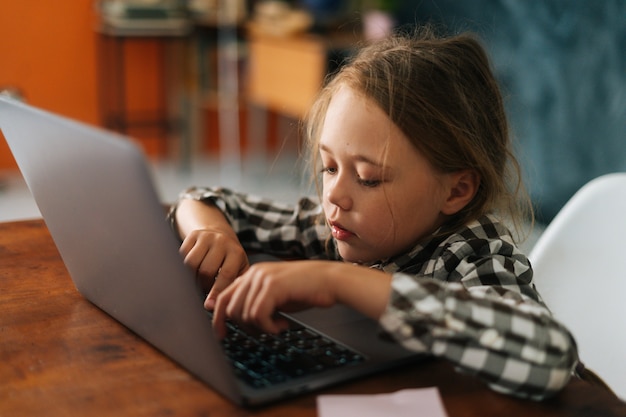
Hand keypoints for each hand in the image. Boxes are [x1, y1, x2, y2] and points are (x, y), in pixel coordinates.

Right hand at [179, 227, 248, 305]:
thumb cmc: (231, 260)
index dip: (216, 292)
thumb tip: (221, 307)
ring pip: (191, 263)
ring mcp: (207, 236)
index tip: (209, 306)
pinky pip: (182, 255)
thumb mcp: (239, 270)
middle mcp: (222, 241)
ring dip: (191, 277)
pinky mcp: (193, 235)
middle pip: (206, 270)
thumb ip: (233, 286)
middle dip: (203, 286)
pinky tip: (189, 271)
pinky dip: (182, 267)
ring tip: (197, 281)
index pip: (225, 275)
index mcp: (236, 252)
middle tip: (205, 290)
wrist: (221, 236)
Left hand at [211, 261, 336, 337]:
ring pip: (244, 314)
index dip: (218, 318)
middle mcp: (254, 273)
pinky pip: (258, 316)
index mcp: (252, 274)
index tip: (221, 335)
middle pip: (230, 308)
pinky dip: (269, 327)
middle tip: (265, 331)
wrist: (329, 280)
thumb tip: (238, 320)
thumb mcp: (276, 296)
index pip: (224, 296)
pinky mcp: (273, 286)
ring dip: (261, 327)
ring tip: (279, 325)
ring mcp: (262, 278)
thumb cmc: (306, 290)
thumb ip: (256, 302)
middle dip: (244, 326)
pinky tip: (283, 325)